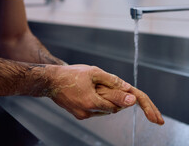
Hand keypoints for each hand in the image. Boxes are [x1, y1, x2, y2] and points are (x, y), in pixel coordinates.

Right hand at [43, 64, 163, 124]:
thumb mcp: (94, 73)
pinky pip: (95, 110)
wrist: (50, 81)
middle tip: (126, 95)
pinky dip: (100, 102)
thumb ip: (113, 82)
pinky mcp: (78, 115)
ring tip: (103, 88)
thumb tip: (129, 90)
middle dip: (118, 101)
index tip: (138, 102)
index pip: (116, 105)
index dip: (126, 102)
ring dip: (109, 101)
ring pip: (104, 110)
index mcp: (92, 102)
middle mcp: (88, 112)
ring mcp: (82, 115)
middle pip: (112, 109)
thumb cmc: (71, 74)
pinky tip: (95, 92)